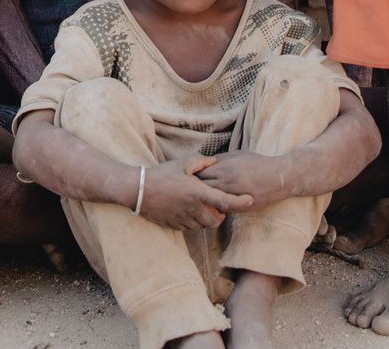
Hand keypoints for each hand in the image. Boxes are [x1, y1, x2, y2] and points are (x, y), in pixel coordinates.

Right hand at [136, 155, 250, 230]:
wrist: (138, 190)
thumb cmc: (162, 174)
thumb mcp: (183, 163)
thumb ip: (202, 161)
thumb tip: (215, 161)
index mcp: (198, 193)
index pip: (225, 201)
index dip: (240, 202)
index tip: (250, 199)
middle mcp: (193, 209)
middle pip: (217, 220)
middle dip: (221, 215)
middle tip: (218, 204)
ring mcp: (184, 219)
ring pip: (203, 225)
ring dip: (207, 218)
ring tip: (202, 206)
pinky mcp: (175, 225)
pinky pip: (190, 227)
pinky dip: (194, 221)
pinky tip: (189, 210)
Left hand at [195, 150, 289, 209]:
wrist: (279, 179)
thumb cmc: (258, 164)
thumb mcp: (238, 155)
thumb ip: (220, 159)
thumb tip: (205, 162)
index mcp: (224, 168)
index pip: (199, 173)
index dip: (193, 175)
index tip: (190, 175)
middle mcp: (226, 183)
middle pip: (201, 188)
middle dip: (195, 188)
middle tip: (191, 188)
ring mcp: (232, 197)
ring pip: (209, 200)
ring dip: (204, 199)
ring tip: (201, 197)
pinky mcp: (239, 208)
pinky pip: (221, 208)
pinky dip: (216, 206)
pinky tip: (215, 203)